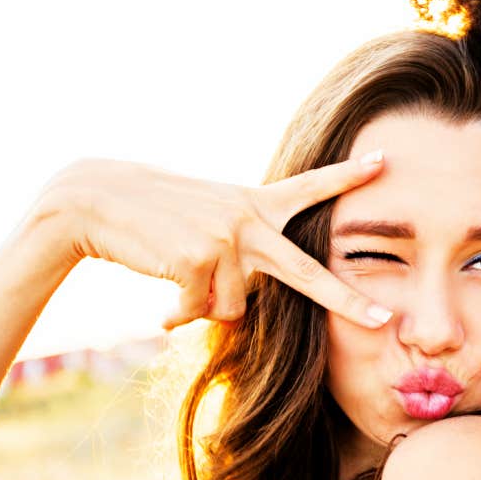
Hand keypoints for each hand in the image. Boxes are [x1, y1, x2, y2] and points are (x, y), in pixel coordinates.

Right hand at [39, 153, 393, 329]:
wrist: (96, 201)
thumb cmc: (157, 217)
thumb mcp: (211, 216)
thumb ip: (243, 247)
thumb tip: (243, 310)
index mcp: (255, 203)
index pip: (310, 187)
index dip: (347, 176)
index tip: (384, 160)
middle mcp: (248, 220)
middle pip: (306, 273)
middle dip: (347, 301)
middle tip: (383, 319)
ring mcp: (224, 240)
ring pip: (235, 309)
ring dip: (206, 308)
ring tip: (180, 284)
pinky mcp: (196, 261)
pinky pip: (201, 312)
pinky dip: (179, 314)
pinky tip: (162, 301)